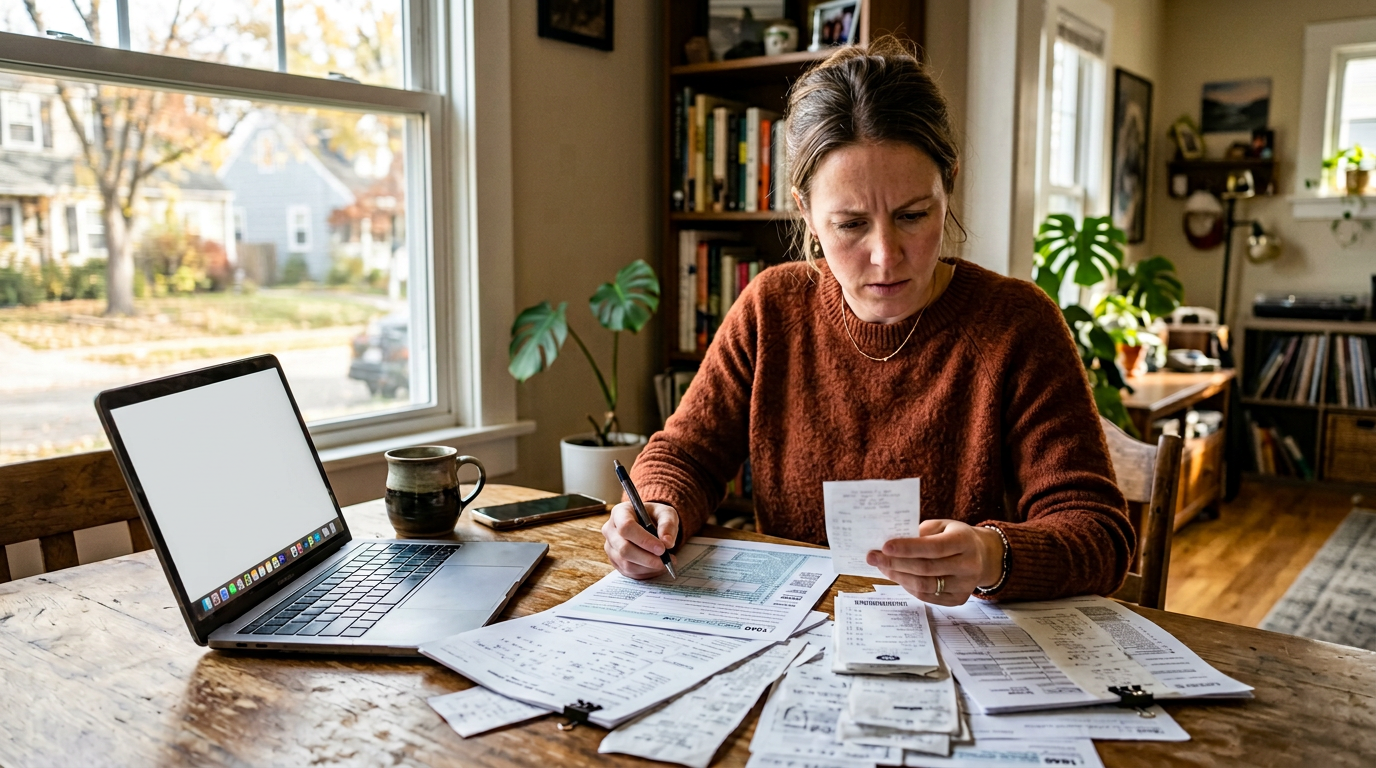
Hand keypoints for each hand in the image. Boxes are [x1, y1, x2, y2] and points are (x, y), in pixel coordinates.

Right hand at [602, 501, 679, 579]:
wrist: (648, 523)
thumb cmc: (654, 516)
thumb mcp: (666, 513)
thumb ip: (667, 524)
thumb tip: (667, 542)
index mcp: (620, 513)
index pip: (626, 527)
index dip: (644, 540)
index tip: (662, 548)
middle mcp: (610, 530)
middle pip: (624, 549)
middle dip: (647, 558)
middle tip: (666, 559)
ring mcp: (610, 547)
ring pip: (626, 563)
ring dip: (648, 567)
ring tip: (665, 563)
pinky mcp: (615, 561)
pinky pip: (628, 571)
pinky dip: (645, 572)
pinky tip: (657, 567)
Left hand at [865, 519, 1005, 605]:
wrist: (982, 556)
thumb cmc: (955, 536)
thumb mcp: (943, 525)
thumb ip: (921, 532)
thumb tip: (891, 542)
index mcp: (965, 541)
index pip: (934, 547)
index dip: (908, 548)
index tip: (884, 546)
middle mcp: (969, 565)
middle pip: (926, 569)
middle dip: (895, 563)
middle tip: (873, 557)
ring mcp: (965, 586)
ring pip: (924, 586)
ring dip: (898, 576)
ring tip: (882, 567)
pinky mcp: (959, 599)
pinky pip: (927, 597)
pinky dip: (908, 586)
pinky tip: (897, 576)